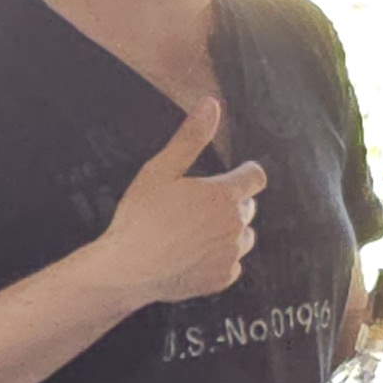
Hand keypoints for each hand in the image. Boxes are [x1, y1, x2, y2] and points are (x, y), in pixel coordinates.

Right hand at [95, 99, 264, 305]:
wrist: (126, 270)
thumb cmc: (139, 218)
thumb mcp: (159, 172)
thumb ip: (190, 138)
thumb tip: (210, 104)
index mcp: (224, 196)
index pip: (255, 177)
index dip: (244, 174)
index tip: (230, 177)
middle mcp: (235, 225)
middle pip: (247, 207)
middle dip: (229, 204)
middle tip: (194, 210)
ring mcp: (230, 254)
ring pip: (243, 237)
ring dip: (227, 233)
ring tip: (193, 235)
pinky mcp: (222, 278)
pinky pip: (231, 264)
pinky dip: (217, 260)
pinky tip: (190, 257)